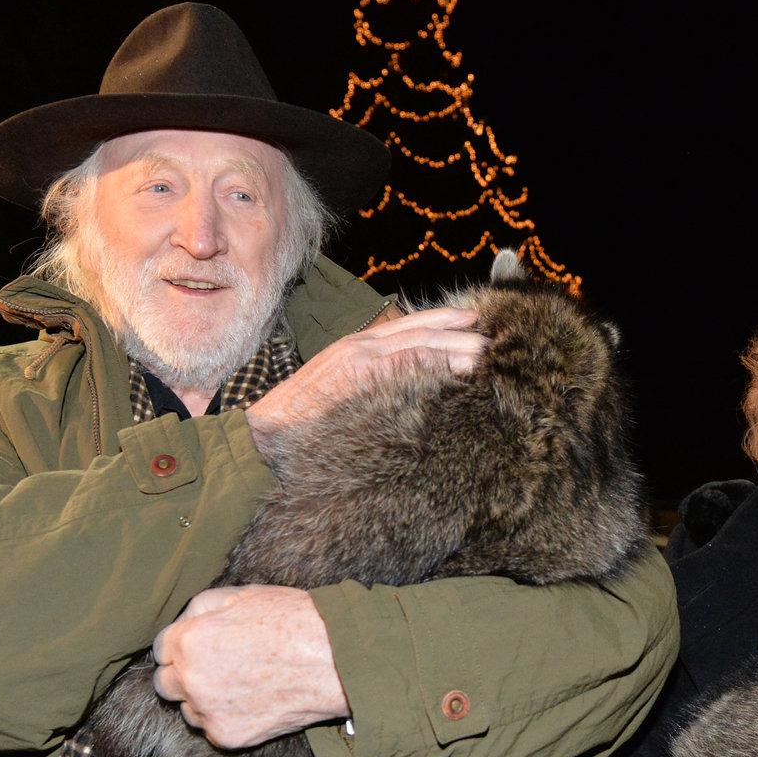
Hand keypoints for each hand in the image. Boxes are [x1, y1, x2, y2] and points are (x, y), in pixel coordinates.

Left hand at [151, 584, 349, 748]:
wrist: (333, 661)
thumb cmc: (292, 620)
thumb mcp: (243, 594)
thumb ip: (201, 607)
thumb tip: (185, 622)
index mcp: (189, 641)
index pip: (161, 649)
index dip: (182, 644)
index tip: (200, 645)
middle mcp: (191, 680)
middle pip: (166, 683)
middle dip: (184, 673)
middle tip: (217, 665)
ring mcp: (208, 712)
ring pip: (187, 709)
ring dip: (202, 698)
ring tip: (239, 682)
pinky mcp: (228, 737)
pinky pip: (212, 728)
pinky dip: (225, 717)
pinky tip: (251, 700)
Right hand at [246, 306, 484, 446]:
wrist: (266, 434)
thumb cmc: (301, 422)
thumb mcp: (336, 390)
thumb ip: (369, 381)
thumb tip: (406, 386)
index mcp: (356, 348)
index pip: (408, 326)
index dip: (442, 322)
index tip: (471, 323)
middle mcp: (361, 347)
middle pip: (422, 333)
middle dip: (459, 337)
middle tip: (491, 344)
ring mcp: (361, 361)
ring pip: (421, 346)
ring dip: (456, 351)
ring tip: (484, 358)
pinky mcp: (361, 378)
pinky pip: (406, 366)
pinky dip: (433, 365)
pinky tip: (456, 372)